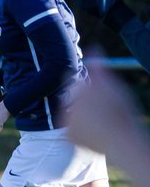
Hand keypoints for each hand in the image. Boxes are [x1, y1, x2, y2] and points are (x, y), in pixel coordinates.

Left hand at [67, 56, 149, 186]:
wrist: (121, 141)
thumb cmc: (119, 111)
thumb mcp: (112, 85)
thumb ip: (99, 66)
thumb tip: (93, 46)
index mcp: (75, 90)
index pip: (76, 82)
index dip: (88, 87)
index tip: (99, 94)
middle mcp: (65, 104)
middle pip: (74, 98)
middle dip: (85, 101)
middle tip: (104, 108)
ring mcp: (65, 121)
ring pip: (73, 114)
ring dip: (83, 115)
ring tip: (102, 119)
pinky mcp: (68, 136)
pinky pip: (74, 129)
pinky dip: (83, 130)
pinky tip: (96, 130)